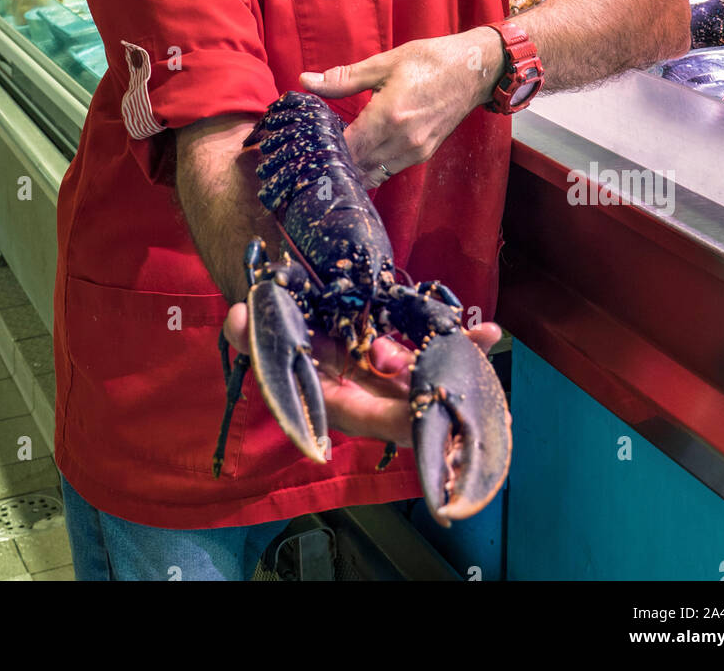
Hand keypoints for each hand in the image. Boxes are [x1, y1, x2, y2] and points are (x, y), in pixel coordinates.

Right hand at [223, 304, 500, 448]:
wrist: (280, 301)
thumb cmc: (270, 323)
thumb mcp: (258, 326)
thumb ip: (247, 329)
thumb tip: (237, 318)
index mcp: (329, 397)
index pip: (364, 417)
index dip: (395, 421)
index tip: (427, 421)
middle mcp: (361, 393)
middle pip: (408, 409)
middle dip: (445, 408)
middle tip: (478, 402)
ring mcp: (382, 374)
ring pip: (426, 382)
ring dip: (460, 370)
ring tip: (485, 343)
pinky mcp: (395, 353)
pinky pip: (429, 353)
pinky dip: (456, 343)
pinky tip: (486, 330)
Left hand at [300, 31, 503, 186]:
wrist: (474, 70)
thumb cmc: (430, 61)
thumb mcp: (383, 64)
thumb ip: (343, 78)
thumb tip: (307, 81)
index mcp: (389, 116)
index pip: (347, 148)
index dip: (324, 149)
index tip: (308, 143)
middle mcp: (402, 140)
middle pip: (357, 166)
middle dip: (335, 161)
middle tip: (314, 153)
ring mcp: (415, 151)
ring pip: (373, 174)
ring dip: (353, 168)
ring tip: (334, 155)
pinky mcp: (423, 154)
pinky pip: (389, 170)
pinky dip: (371, 167)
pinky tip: (360, 154)